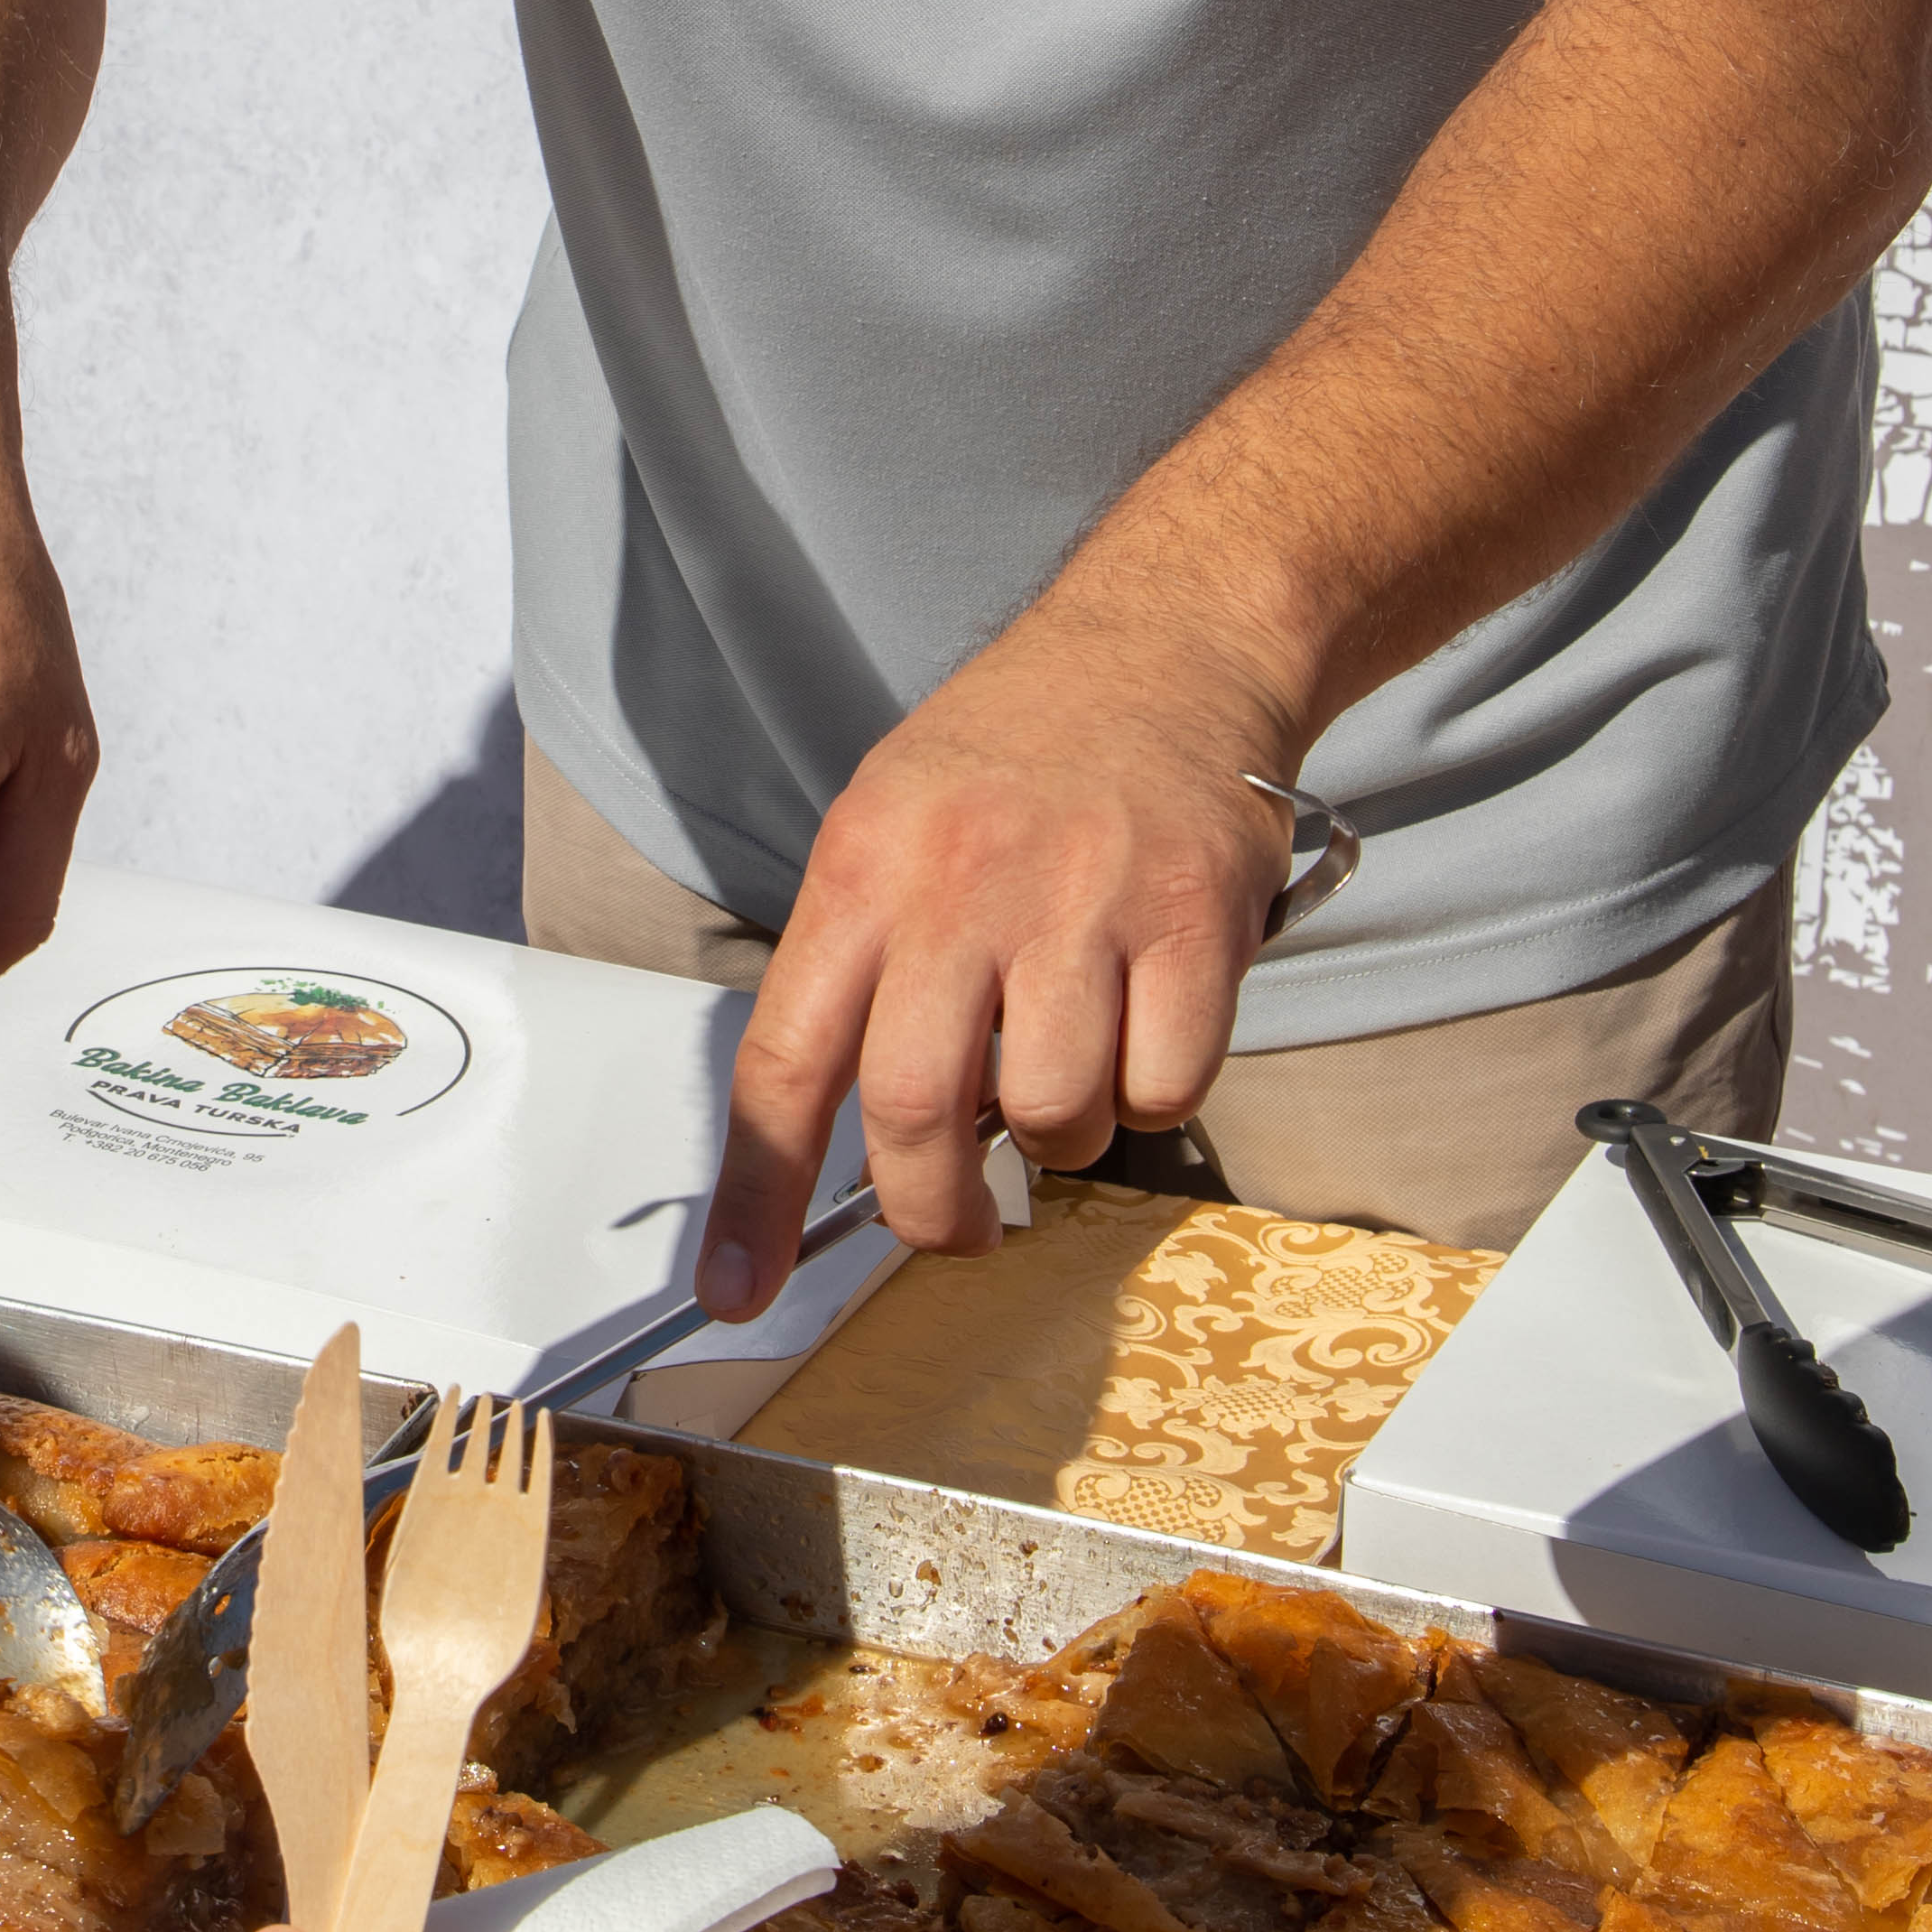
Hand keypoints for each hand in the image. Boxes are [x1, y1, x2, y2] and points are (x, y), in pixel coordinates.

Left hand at [701, 578, 1304, 1307]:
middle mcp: (963, 886)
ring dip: (1061, 1138)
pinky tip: (1147, 1024)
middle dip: (932, 1211)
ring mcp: (1084, 902)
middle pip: (917, 1113)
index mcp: (865, 869)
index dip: (756, 1195)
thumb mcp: (891, 820)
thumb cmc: (1016, 753)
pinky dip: (1154, 1092)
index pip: (784, 1061)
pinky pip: (1166, 1086)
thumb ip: (863, 966)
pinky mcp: (1195, 919)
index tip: (736, 1289)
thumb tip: (841, 1136)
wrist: (1166, 641)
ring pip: (1056, 1116)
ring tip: (1068, 1071)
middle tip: (955, 1225)